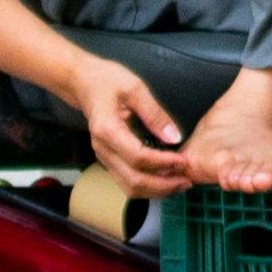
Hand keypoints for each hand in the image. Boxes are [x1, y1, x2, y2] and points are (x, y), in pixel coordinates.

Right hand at [63, 54, 191, 191]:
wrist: (84, 83)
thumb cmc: (107, 81)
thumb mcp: (135, 88)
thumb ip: (155, 114)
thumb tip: (174, 137)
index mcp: (108, 130)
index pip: (138, 157)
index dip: (162, 163)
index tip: (183, 161)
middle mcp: (103, 149)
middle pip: (133, 181)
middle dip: (162, 186)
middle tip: (186, 180)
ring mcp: (104, 157)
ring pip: (129, 187)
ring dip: (156, 190)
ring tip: (179, 183)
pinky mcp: (109, 159)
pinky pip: (127, 181)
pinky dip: (148, 186)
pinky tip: (165, 179)